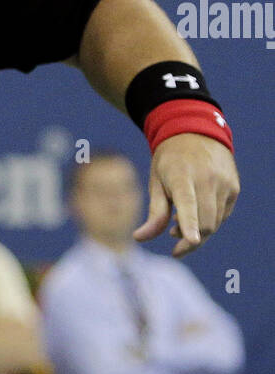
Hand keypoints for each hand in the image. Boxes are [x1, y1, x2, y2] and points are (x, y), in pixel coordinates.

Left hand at [133, 134, 239, 257]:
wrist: (196, 132)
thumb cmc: (170, 161)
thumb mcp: (156, 182)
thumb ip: (154, 213)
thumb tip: (139, 238)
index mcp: (181, 175)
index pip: (187, 203)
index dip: (189, 224)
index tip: (192, 240)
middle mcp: (207, 178)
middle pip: (205, 222)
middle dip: (190, 242)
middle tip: (174, 242)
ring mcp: (224, 182)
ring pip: (215, 222)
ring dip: (199, 232)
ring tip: (179, 223)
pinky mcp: (234, 186)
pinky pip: (223, 214)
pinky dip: (209, 220)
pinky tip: (196, 212)